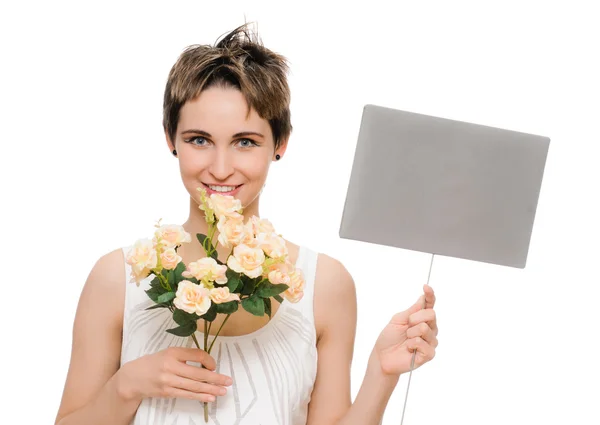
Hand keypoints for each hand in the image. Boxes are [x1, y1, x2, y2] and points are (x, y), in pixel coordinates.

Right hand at [117, 347, 232, 402]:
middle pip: (197, 374)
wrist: (133, 377)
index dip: (208, 360)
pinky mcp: (167, 392)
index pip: (196, 355)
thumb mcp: (169, 353)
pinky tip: (210, 397)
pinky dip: (200, 396)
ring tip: (223, 391)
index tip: (214, 366)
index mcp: (172, 353)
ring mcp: (168, 381)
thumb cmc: (155, 363)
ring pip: (193, 386)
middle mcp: (170, 366)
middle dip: (215, 378)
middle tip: (228, 381)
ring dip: (210, 389)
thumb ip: (187, 356)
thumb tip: (208, 364)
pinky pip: (186, 395)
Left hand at [373, 284, 437, 375]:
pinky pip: (423, 343)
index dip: (430, 295)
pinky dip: (412, 344)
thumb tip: (422, 298)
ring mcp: (430, 341)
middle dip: (414, 318)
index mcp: (421, 319)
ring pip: (426, 328)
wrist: (382, 356)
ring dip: (411, 333)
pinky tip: (408, 348)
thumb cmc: (389, 338)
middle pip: (431, 314)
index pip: (429, 305)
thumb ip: (412, 310)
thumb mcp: (397, 320)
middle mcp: (429, 329)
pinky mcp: (429, 354)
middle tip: (406, 326)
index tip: (426, 287)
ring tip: (405, 340)